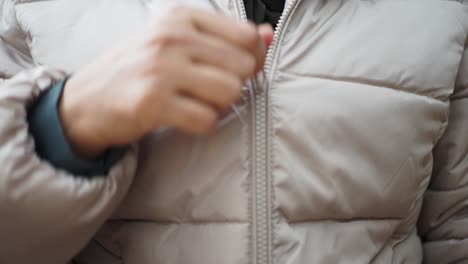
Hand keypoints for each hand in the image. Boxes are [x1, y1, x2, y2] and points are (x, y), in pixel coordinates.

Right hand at [59, 7, 273, 157]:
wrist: (88, 99)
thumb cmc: (139, 69)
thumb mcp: (178, 41)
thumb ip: (225, 37)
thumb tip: (268, 35)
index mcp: (181, 17)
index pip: (246, 36)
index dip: (250, 59)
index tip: (232, 70)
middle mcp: (171, 37)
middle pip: (243, 67)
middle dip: (232, 85)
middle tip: (207, 89)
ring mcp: (160, 68)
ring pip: (230, 93)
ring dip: (218, 106)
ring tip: (194, 102)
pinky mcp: (152, 102)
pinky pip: (208, 120)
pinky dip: (202, 124)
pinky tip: (183, 116)